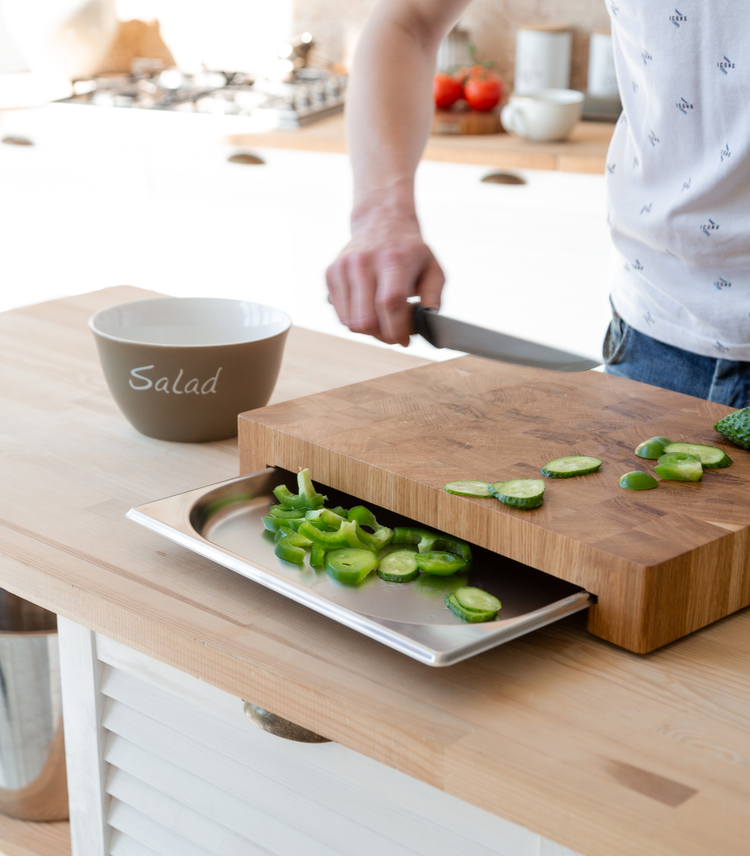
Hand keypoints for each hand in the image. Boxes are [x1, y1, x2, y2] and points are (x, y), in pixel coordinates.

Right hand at [326, 215, 444, 346]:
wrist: (381, 222)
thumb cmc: (410, 252)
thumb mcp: (433, 269)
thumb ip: (434, 298)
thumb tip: (426, 323)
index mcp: (393, 260)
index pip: (390, 304)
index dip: (397, 329)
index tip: (405, 341)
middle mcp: (364, 262)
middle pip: (366, 319)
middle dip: (383, 336)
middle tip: (394, 333)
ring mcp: (344, 267)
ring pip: (350, 322)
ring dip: (369, 331)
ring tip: (382, 320)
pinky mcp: (331, 273)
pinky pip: (340, 316)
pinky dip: (355, 321)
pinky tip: (368, 310)